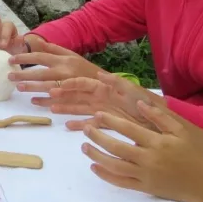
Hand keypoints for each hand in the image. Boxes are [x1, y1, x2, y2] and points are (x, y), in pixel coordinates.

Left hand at [7, 40, 104, 92]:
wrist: (105, 84)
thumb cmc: (85, 68)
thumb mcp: (71, 55)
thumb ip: (53, 49)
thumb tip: (36, 41)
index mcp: (63, 60)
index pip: (40, 57)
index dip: (25, 57)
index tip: (11, 58)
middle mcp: (65, 72)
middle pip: (42, 73)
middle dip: (24, 75)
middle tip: (10, 76)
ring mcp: (69, 86)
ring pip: (48, 87)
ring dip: (33, 88)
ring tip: (19, 88)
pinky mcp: (73, 98)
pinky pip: (57, 101)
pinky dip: (45, 102)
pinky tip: (34, 101)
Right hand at [42, 72, 163, 129]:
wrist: (162, 123)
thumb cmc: (150, 105)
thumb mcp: (135, 91)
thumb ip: (117, 83)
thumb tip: (99, 75)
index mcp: (106, 86)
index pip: (82, 83)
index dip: (68, 85)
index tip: (54, 88)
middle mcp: (100, 96)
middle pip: (74, 93)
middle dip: (57, 92)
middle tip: (40, 93)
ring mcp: (102, 109)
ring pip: (77, 107)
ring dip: (62, 107)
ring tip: (46, 108)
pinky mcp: (106, 122)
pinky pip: (88, 121)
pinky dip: (78, 124)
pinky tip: (67, 126)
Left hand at [80, 102, 202, 201]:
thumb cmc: (192, 154)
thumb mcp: (179, 131)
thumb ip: (158, 116)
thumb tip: (138, 103)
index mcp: (157, 142)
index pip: (128, 129)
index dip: (111, 121)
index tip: (98, 114)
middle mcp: (149, 159)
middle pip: (116, 147)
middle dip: (97, 137)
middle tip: (86, 129)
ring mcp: (145, 175)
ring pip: (114, 166)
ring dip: (96, 156)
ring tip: (84, 146)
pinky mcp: (144, 188)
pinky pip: (120, 182)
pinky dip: (105, 175)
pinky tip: (94, 167)